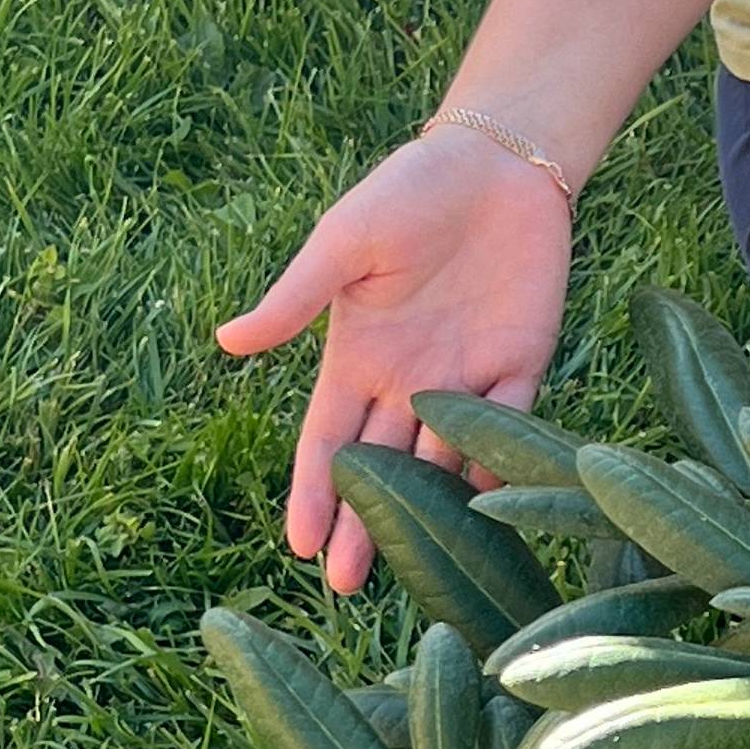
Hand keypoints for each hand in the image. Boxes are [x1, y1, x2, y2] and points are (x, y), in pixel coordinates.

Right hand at [215, 125, 575, 591]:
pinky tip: (484, 513)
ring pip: (441, 461)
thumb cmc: (407, 192)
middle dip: (363, 526)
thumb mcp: (342, 242)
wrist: (495, 161)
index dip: (314, 491)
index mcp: (358, 356)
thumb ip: (296, 299)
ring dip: (426, 514)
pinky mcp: (521, 364)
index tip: (299, 544)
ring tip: (412, 569)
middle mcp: (408, 380)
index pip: (329, 439)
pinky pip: (506, 427)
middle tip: (348, 587)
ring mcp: (465, 377)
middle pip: (381, 467)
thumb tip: (227, 344)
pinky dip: (495, 467)